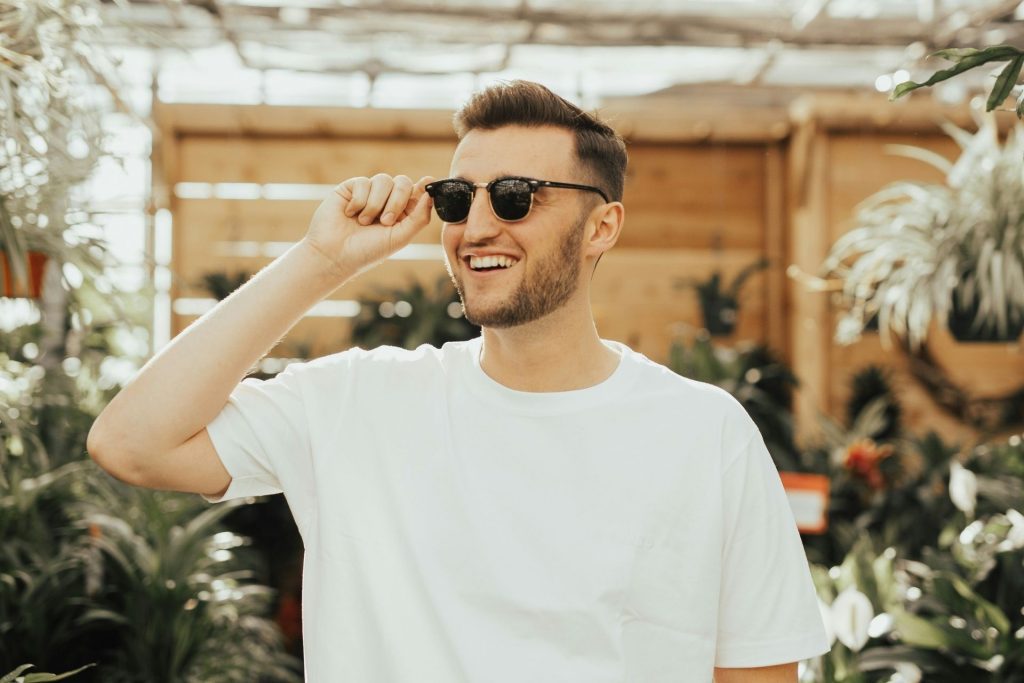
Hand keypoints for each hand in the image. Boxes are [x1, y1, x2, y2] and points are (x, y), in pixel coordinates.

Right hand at [303, 173, 434, 277]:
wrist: (334, 254)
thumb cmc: (367, 251)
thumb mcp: (399, 237)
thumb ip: (419, 217)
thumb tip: (431, 194)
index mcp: (402, 212)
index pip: (417, 192)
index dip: (424, 187)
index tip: (428, 183)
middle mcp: (386, 200)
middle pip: (402, 182)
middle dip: (396, 201)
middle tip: (386, 221)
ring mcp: (369, 192)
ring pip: (383, 180)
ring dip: (375, 204)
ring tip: (364, 222)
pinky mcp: (351, 188)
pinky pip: (363, 182)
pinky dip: (359, 201)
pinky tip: (349, 214)